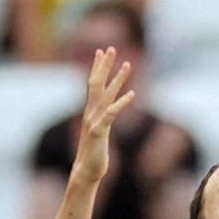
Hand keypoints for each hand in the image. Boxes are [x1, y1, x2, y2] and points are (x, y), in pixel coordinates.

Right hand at [71, 47, 135, 185]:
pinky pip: (111, 114)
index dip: (97, 67)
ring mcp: (94, 121)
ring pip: (105, 95)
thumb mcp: (99, 132)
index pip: (93, 84)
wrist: (86, 170)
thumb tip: (106, 114)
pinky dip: (121, 103)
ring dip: (117, 79)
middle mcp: (91, 112)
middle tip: (110, 48)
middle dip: (104, 65)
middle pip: (96, 83)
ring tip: (128, 65)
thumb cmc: (94, 153)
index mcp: (91, 111)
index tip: (101, 52)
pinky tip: (132, 94)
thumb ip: (102, 120)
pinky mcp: (99, 131)